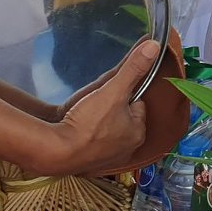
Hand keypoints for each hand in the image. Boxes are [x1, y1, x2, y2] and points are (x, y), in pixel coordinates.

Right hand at [42, 39, 160, 174]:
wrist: (57, 152)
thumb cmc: (89, 122)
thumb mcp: (113, 90)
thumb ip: (132, 69)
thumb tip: (154, 46)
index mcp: (138, 134)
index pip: (138, 104)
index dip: (125, 93)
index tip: (112, 89)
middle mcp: (126, 150)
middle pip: (122, 117)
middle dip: (111, 106)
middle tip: (95, 99)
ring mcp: (106, 159)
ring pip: (107, 130)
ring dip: (98, 119)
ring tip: (84, 110)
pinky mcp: (87, 163)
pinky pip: (91, 142)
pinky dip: (85, 133)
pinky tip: (75, 125)